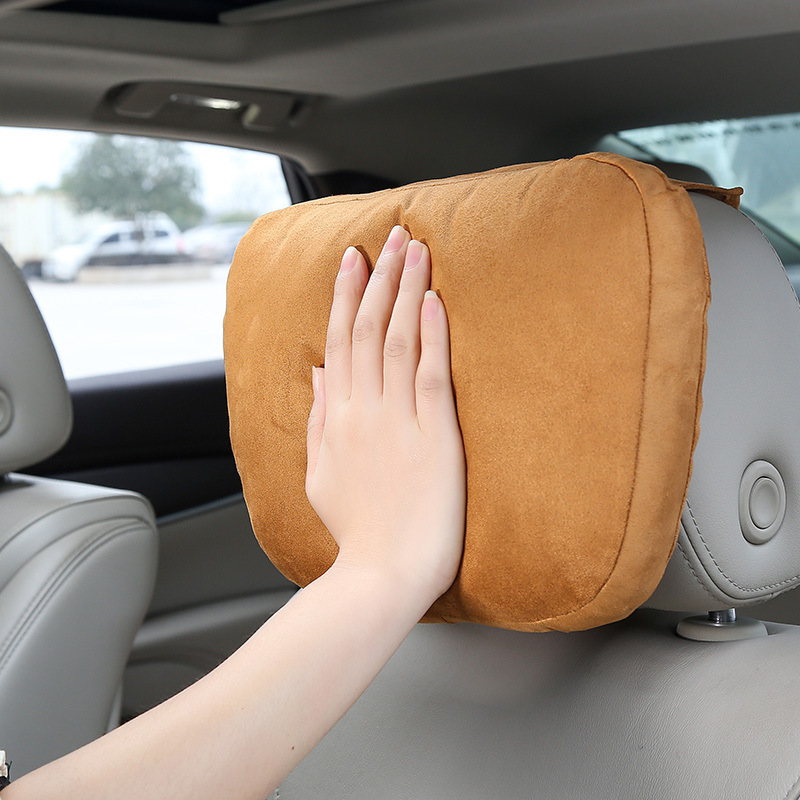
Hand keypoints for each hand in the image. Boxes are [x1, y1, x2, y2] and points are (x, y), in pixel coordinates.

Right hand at [305, 226, 465, 602]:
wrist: (382, 576)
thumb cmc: (356, 531)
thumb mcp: (320, 474)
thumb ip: (318, 421)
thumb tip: (317, 375)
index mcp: (336, 418)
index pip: (338, 342)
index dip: (345, 295)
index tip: (353, 259)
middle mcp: (362, 411)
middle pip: (366, 329)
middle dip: (378, 278)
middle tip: (391, 235)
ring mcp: (396, 421)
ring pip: (396, 341)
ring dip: (406, 290)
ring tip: (415, 249)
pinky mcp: (434, 438)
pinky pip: (429, 375)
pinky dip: (430, 335)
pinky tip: (434, 301)